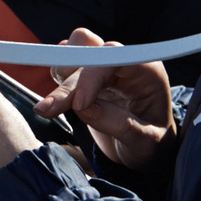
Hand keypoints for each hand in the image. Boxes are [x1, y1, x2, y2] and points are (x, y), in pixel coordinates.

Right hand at [34, 28, 172, 169]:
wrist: (145, 149)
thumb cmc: (152, 144)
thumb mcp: (145, 142)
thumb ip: (120, 124)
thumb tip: (84, 109)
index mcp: (147, 71)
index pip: (114, 57)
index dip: (92, 76)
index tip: (78, 105)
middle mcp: (123, 63)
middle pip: (87, 52)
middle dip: (68, 84)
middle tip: (47, 110)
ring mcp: (103, 67)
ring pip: (71, 52)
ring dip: (60, 81)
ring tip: (50, 108)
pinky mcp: (86, 76)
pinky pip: (64, 66)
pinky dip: (55, 83)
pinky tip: (54, 105)